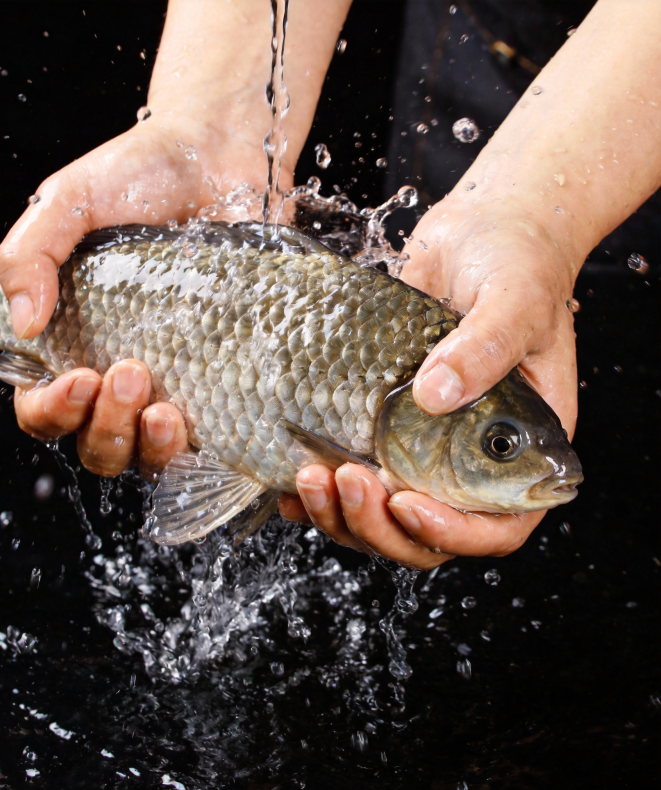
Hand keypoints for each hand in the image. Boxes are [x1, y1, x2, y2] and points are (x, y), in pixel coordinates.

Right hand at [0, 113, 281, 474]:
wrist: (219, 158)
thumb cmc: (139, 176)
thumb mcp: (69, 202)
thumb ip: (30, 255)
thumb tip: (24, 324)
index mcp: (72, 340)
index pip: (42, 405)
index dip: (51, 410)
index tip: (78, 378)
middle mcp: (119, 371)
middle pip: (95, 445)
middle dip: (104, 427)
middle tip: (129, 372)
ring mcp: (175, 381)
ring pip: (147, 456)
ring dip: (147, 447)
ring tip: (165, 409)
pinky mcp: (224, 380)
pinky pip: (208, 442)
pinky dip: (198, 448)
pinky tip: (198, 422)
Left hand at [280, 190, 579, 567]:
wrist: (477, 234)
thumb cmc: (517, 264)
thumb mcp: (515, 300)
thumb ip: (485, 348)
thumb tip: (436, 395)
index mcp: (518, 448)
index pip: (498, 526)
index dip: (454, 531)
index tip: (407, 502)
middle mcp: (469, 460)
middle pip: (428, 536)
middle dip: (382, 524)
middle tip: (350, 481)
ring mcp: (421, 448)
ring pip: (381, 517)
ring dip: (342, 512)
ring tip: (312, 475)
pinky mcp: (380, 429)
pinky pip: (351, 480)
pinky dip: (319, 493)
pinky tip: (290, 480)